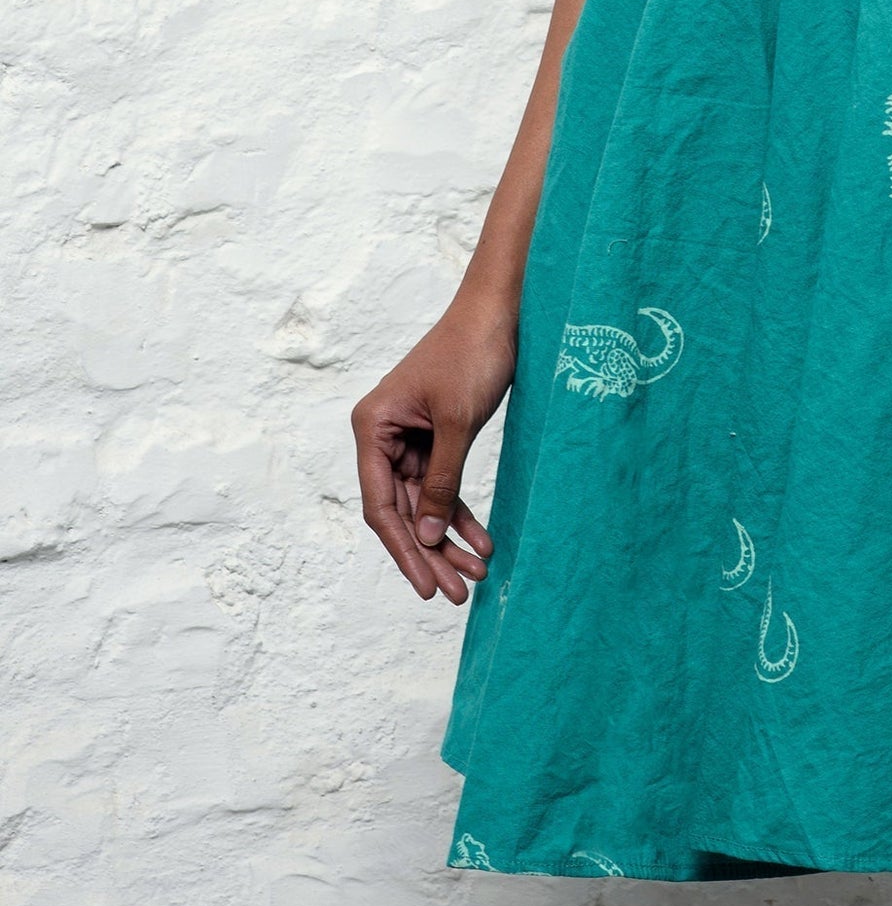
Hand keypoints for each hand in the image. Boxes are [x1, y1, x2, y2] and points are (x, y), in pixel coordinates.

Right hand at [351, 298, 517, 603]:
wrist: (504, 310)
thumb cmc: (473, 353)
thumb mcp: (457, 423)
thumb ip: (441, 481)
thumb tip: (425, 536)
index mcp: (372, 427)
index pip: (380, 505)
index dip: (403, 551)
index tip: (424, 587)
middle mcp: (384, 435)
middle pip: (403, 510)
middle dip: (430, 553)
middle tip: (457, 594)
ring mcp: (411, 437)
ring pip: (425, 504)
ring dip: (449, 539)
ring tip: (475, 575)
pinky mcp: (438, 436)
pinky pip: (445, 485)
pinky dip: (462, 514)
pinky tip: (483, 542)